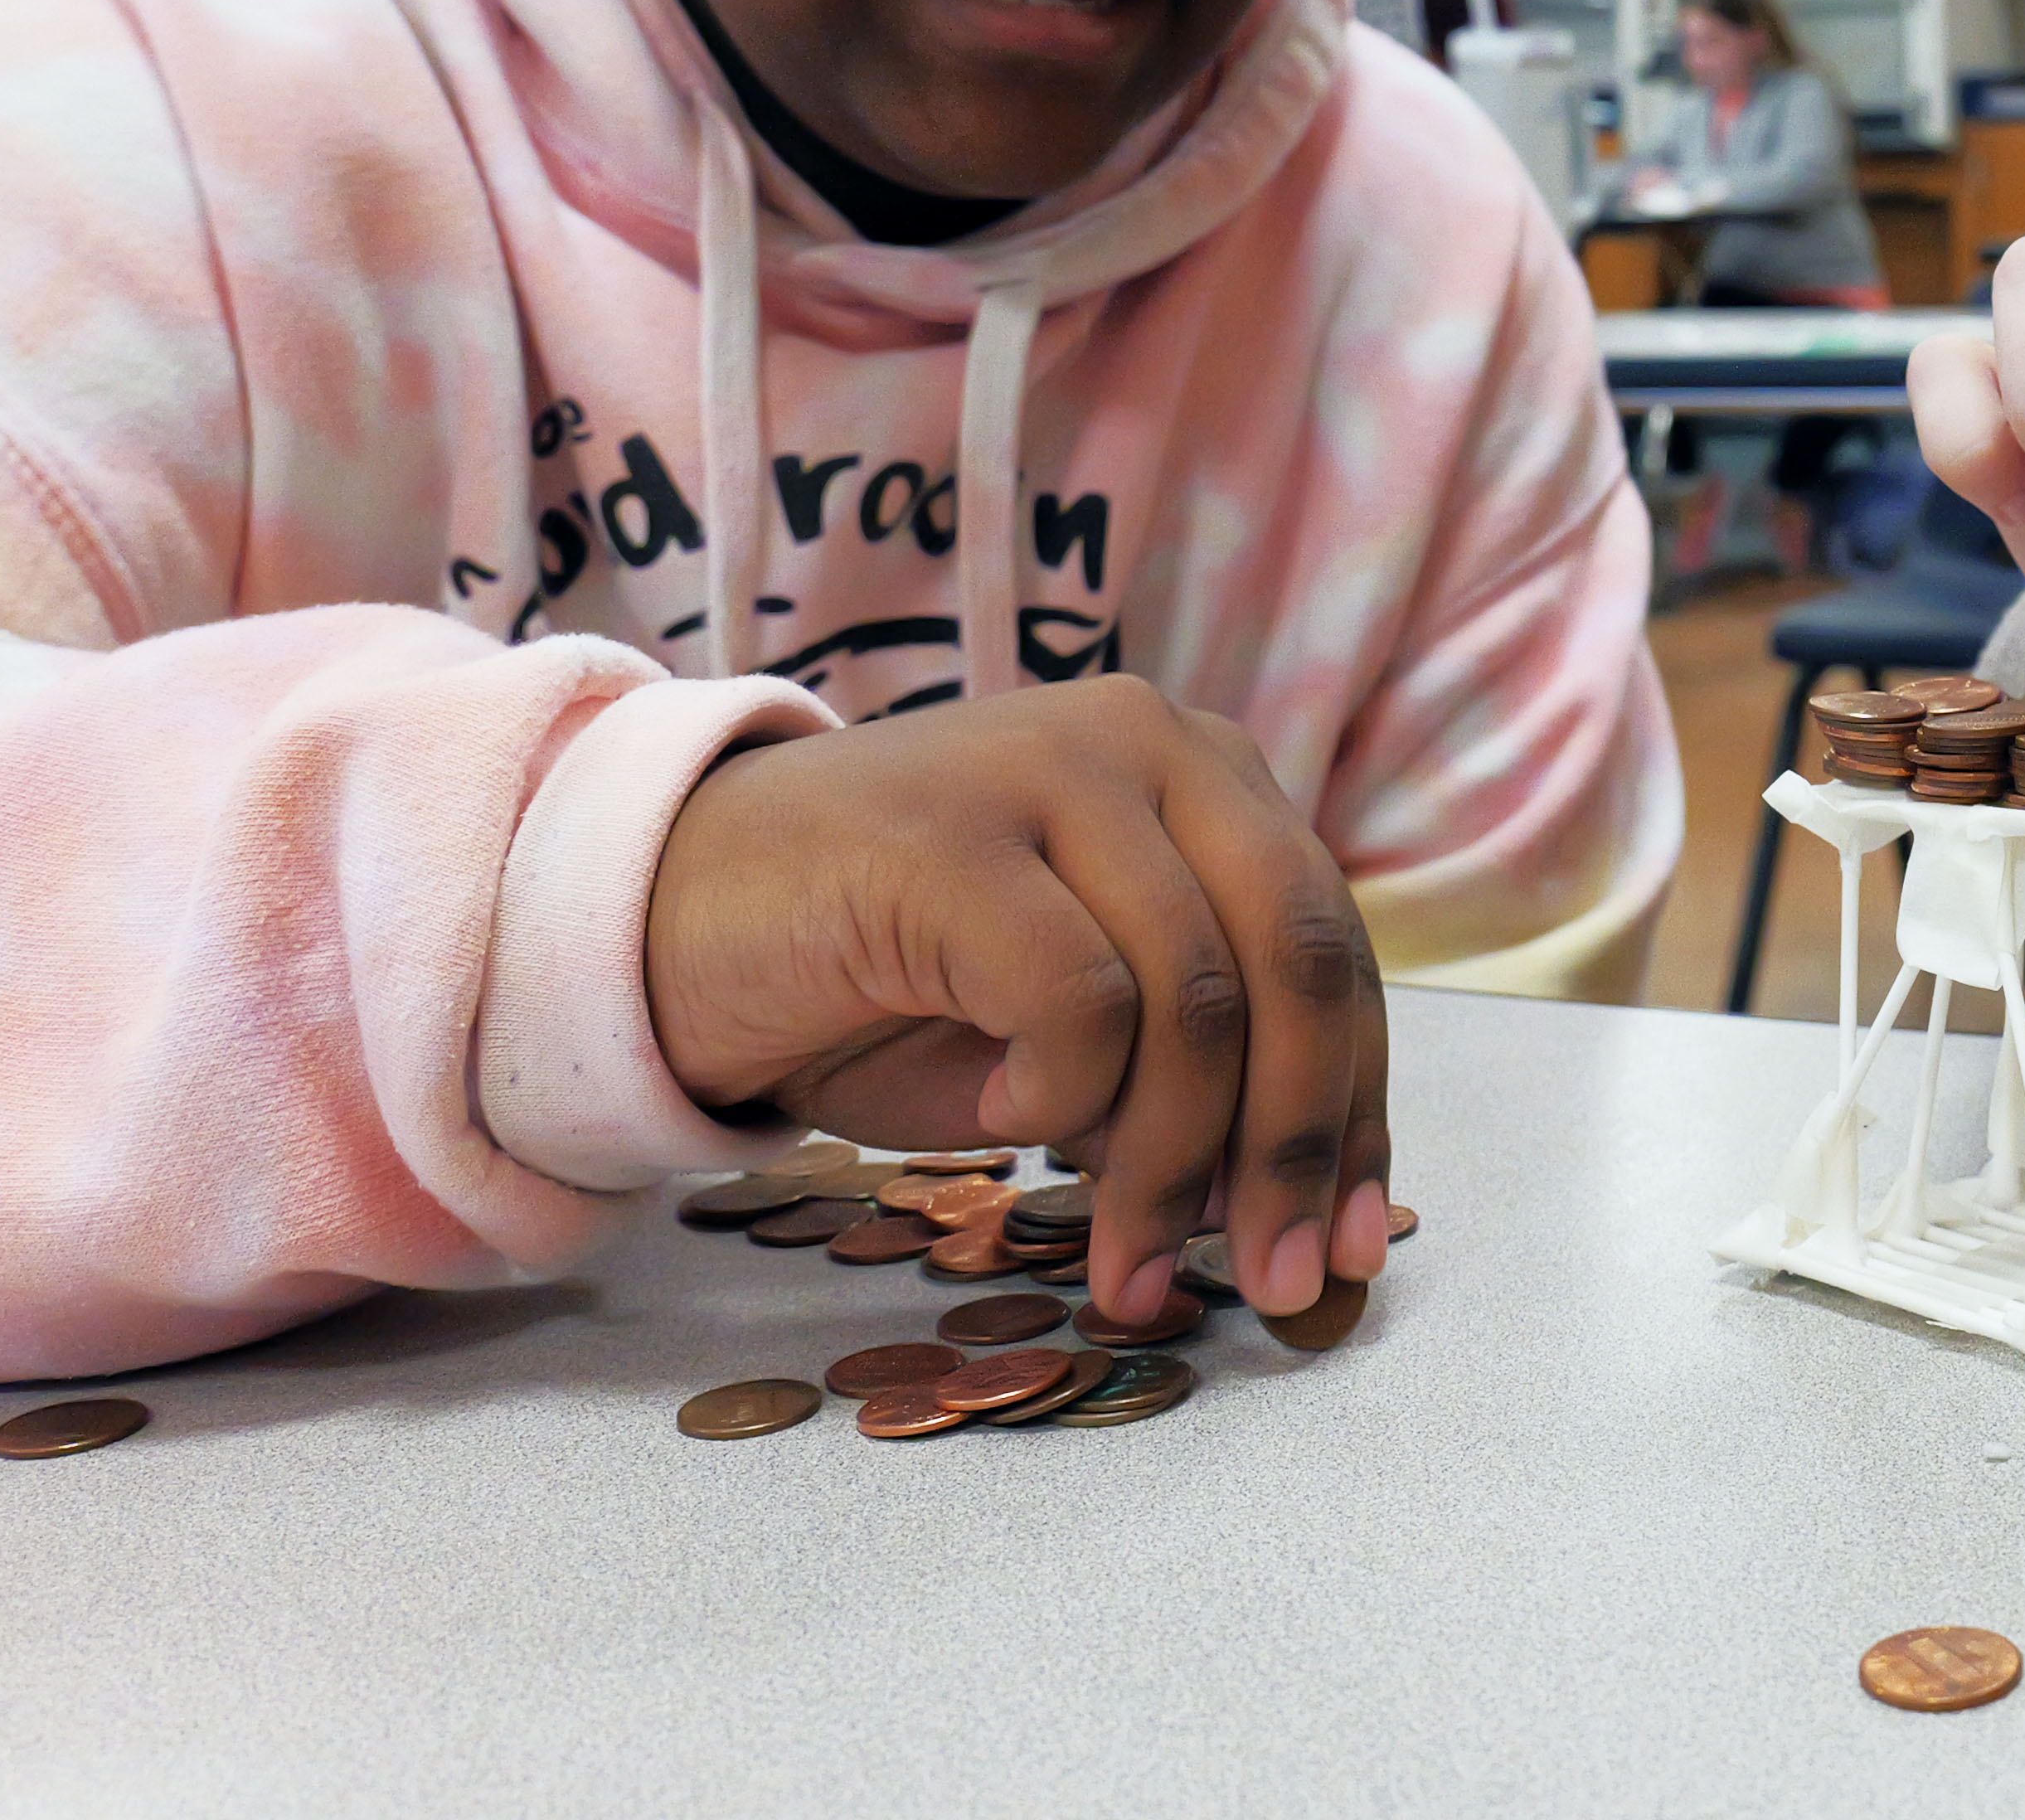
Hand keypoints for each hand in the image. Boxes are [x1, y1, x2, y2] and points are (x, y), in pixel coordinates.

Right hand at [643, 677, 1390, 1325]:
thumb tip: (1296, 1201)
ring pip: (1193, 997)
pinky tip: (1002, 1125)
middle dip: (1297, 1147)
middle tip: (1272, 1282)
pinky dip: (1059, 1094)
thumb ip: (1189, 1073)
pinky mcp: (951, 832)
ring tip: (1125, 1264)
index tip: (1356, 1246)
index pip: (1331, 951)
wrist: (668, 926)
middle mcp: (1150, 741)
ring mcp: (1048, 768)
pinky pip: (1076, 998)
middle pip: (1296, 963)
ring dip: (1170, 1165)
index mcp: (1204, 776)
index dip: (1355, 1110)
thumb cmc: (885, 985)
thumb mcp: (1073, 1031)